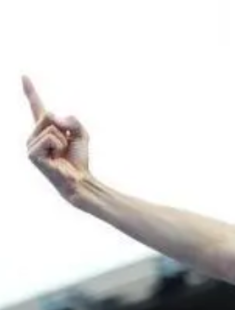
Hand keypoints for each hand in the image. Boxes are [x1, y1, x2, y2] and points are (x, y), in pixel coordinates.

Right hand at [23, 76, 91, 203]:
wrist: (79, 179)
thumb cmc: (78, 158)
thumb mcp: (81, 133)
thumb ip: (72, 120)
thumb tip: (53, 117)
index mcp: (44, 128)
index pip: (36, 105)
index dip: (30, 90)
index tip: (24, 75)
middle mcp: (34, 134)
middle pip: (49, 115)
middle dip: (65, 128)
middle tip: (67, 146)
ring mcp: (30, 144)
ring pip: (51, 127)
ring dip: (63, 140)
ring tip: (61, 153)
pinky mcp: (31, 154)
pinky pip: (51, 138)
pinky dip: (59, 146)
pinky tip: (56, 158)